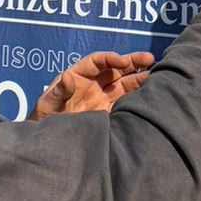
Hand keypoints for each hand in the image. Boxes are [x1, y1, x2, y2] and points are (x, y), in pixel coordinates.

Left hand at [33, 49, 154, 118]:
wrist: (49, 142)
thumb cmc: (44, 119)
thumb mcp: (47, 104)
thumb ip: (58, 92)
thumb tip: (67, 77)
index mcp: (78, 76)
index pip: (97, 62)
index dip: (110, 59)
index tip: (122, 61)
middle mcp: (93, 84)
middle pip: (115, 68)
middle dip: (132, 62)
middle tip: (150, 58)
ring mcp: (103, 98)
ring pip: (124, 83)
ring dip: (139, 77)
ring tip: (156, 75)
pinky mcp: (109, 113)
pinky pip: (126, 101)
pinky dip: (138, 96)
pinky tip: (150, 94)